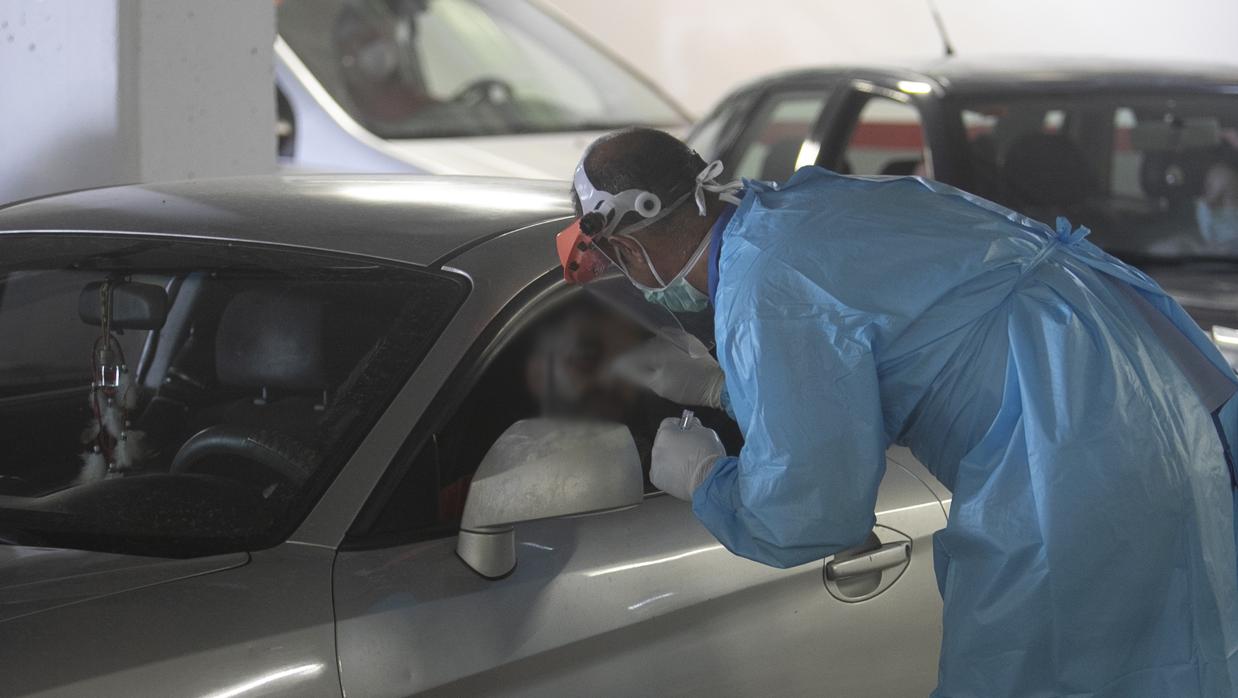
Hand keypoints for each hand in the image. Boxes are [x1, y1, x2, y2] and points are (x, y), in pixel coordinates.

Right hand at [610, 335, 724, 407]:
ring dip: (643, 355)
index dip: (618, 365)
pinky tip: (654, 361)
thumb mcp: (659, 385)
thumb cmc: (688, 387)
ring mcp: (678, 336)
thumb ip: (637, 374)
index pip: (631, 355)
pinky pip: (665, 343)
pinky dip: (657, 351)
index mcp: (658, 346)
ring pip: (653, 344)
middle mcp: (666, 336)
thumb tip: (618, 368)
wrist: (717, 384)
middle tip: (618, 371)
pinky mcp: (687, 340)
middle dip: (630, 358)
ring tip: (634, 367)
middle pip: (641, 348)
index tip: (606, 373)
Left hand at [651, 416, 725, 500]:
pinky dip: (670, 472)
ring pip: (663, 457)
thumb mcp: (706, 432)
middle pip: (664, 440)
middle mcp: (657, 448)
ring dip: (672, 458)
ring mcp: (656, 465)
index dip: (680, 425)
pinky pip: (662, 471)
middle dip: (675, 442)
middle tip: (689, 447)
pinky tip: (683, 473)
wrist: (709, 480)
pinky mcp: (657, 479)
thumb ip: (695, 426)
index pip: (669, 423)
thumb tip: (692, 425)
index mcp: (666, 433)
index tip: (686, 428)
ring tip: (688, 463)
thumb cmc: (708, 456)